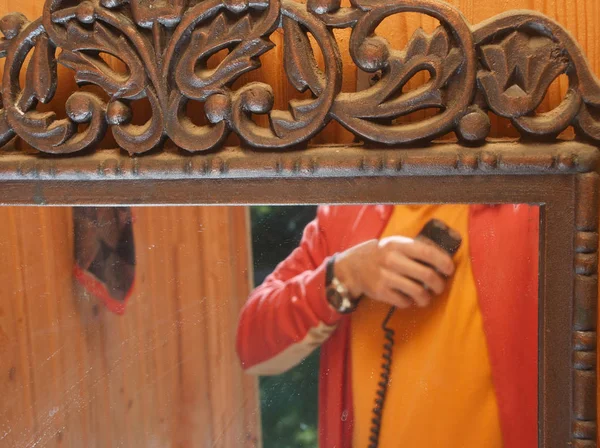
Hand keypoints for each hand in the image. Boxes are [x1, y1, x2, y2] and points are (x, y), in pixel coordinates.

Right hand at [333, 236, 454, 308]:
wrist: (354, 266)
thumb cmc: (382, 254)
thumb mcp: (396, 244)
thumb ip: (415, 249)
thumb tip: (443, 259)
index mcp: (399, 245)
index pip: (427, 252)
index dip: (443, 262)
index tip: (449, 269)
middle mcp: (392, 260)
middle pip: (427, 275)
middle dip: (439, 284)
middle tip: (439, 287)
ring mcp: (386, 277)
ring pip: (418, 292)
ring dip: (427, 297)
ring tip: (426, 297)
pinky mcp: (381, 292)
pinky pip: (404, 301)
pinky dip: (410, 302)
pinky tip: (408, 298)